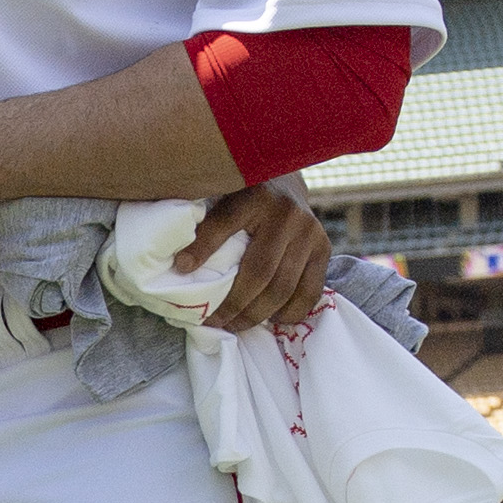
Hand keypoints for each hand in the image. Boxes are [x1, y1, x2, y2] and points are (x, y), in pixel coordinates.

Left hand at [169, 186, 334, 333]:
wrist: (284, 177)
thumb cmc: (242, 194)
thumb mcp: (222, 194)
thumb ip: (205, 220)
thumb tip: (179, 264)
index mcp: (256, 195)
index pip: (225, 223)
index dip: (202, 249)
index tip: (181, 269)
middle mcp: (287, 214)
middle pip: (260, 272)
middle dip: (234, 304)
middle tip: (213, 321)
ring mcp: (310, 232)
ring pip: (283, 287)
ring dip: (257, 314)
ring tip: (235, 325)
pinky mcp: (324, 248)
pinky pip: (309, 292)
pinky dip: (289, 312)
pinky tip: (271, 319)